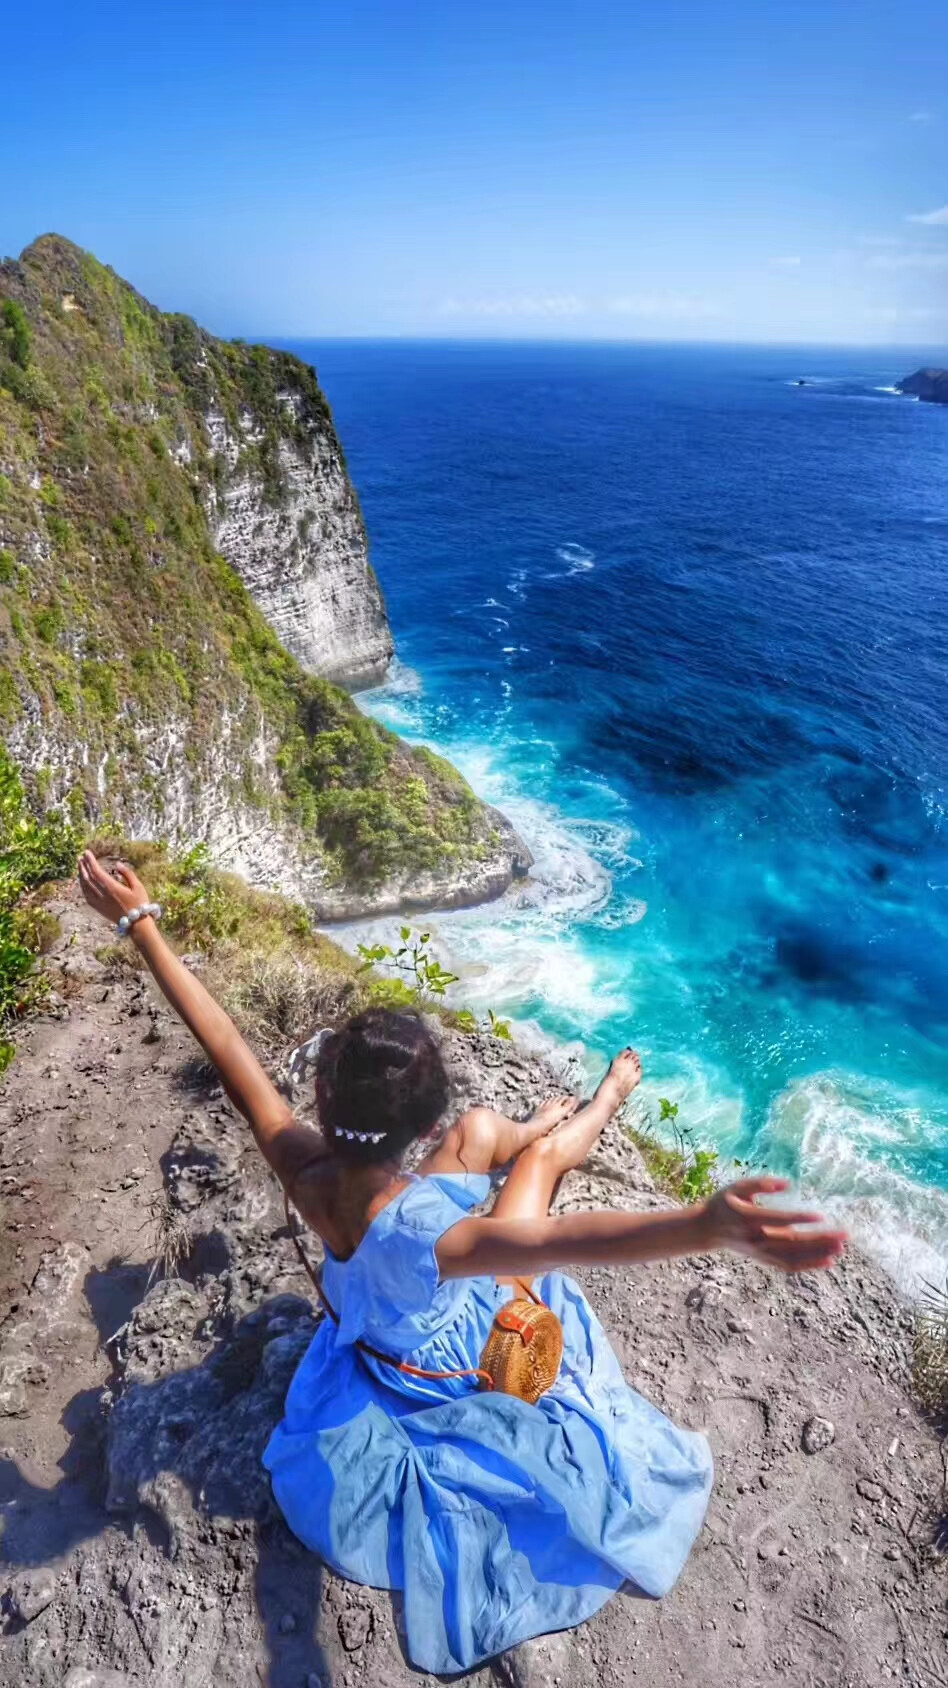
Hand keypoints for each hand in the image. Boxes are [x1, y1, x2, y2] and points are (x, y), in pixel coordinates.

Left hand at [78, 850, 150, 928]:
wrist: (136, 924)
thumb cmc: (140, 904)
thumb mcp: (138, 886)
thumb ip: (128, 874)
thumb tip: (117, 864)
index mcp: (112, 887)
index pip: (97, 871)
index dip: (90, 861)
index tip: (86, 852)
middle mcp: (103, 895)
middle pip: (88, 878)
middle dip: (83, 866)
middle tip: (80, 857)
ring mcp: (99, 902)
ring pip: (85, 887)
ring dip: (81, 876)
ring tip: (80, 867)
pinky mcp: (99, 908)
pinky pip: (86, 896)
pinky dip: (83, 887)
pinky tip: (83, 883)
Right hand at [702, 1176, 846, 1272]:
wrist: (707, 1230)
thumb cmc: (724, 1203)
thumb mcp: (737, 1187)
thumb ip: (761, 1183)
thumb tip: (788, 1183)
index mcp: (747, 1219)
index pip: (778, 1220)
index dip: (799, 1219)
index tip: (821, 1216)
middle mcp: (755, 1239)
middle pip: (792, 1242)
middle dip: (820, 1239)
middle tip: (844, 1235)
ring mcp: (760, 1252)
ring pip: (794, 1258)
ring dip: (819, 1254)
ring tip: (841, 1248)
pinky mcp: (764, 1259)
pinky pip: (790, 1266)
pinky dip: (809, 1265)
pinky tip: (828, 1261)